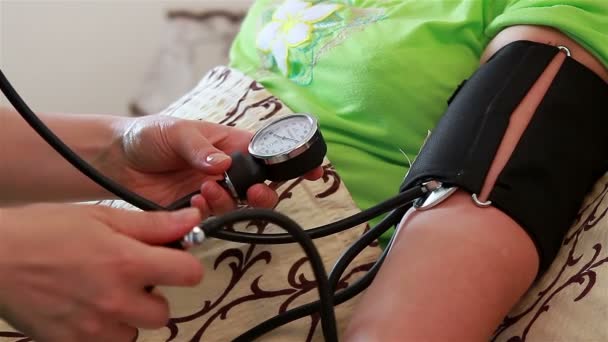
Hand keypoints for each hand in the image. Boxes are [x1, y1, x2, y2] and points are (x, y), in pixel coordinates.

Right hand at [0, 204, 202, 341]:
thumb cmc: (45, 230)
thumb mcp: (102, 217)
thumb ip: (153, 224)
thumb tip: (192, 221)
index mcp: (129, 263)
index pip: (189, 275)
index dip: (184, 265)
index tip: (172, 260)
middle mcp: (117, 301)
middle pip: (164, 313)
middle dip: (152, 296)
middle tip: (129, 278)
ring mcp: (94, 328)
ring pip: (134, 333)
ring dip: (127, 317)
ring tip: (103, 294)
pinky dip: (102, 331)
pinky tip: (85, 309)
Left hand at [105, 115, 322, 213]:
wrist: (117, 159)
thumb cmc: (150, 136)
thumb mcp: (176, 133)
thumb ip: (201, 149)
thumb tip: (224, 165)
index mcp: (231, 143)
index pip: (269, 151)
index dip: (292, 161)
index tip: (313, 171)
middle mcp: (229, 169)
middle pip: (263, 185)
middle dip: (265, 192)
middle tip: (254, 192)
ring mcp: (215, 190)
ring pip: (242, 204)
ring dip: (231, 201)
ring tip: (206, 190)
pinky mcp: (197, 209)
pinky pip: (215, 217)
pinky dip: (210, 212)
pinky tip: (194, 202)